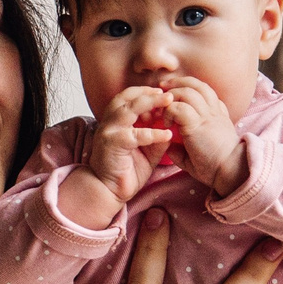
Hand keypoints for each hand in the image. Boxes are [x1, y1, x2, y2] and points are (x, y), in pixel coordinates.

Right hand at [68, 87, 176, 224]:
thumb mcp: (147, 151)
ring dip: (150, 103)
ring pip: (128, 109)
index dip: (147, 93)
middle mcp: (110, 123)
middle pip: (127, 96)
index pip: (129, 97)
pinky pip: (136, 134)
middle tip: (169, 94)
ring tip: (168, 102)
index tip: (166, 95)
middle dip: (149, 92)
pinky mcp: (112, 144)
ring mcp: (109, 132)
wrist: (109, 191)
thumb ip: (157, 138)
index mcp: (116, 121)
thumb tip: (173, 127)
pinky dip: (153, 133)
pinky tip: (167, 135)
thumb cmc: (126, 170)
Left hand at [161, 76, 246, 194]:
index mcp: (218, 114)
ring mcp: (208, 115)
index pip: (204, 90)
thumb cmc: (217, 167)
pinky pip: (180, 107)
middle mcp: (214, 111)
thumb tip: (170, 147)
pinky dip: (170, 111)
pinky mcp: (199, 124)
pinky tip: (167, 123)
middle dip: (176, 83)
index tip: (172, 94)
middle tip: (161, 89)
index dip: (187, 87)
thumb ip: (184, 148)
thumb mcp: (200, 153)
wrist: (231, 171)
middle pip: (196, 84)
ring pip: (187, 91)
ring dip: (171, 96)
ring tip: (162, 108)